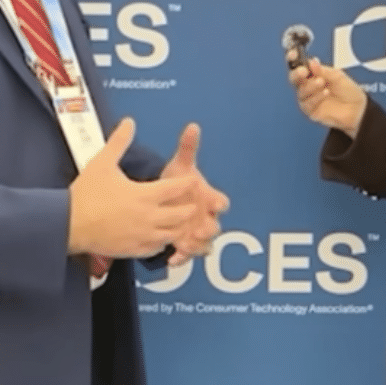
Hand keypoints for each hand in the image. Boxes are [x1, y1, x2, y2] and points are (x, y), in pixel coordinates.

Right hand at [68, 118, 198, 258]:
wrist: (68, 225)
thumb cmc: (86, 194)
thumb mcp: (102, 162)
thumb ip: (119, 141)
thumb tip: (129, 122)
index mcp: (145, 195)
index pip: (176, 188)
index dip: (187, 183)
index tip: (192, 180)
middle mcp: (148, 217)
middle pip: (182, 215)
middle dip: (188, 208)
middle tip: (190, 203)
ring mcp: (142, 236)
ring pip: (172, 234)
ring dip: (177, 227)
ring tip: (178, 221)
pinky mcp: (133, 250)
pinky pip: (157, 249)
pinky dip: (161, 242)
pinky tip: (158, 237)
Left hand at [160, 123, 229, 265]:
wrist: (164, 200)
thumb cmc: (177, 183)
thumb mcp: (180, 166)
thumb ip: (188, 148)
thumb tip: (192, 126)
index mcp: (209, 198)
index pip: (221, 201)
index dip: (219, 202)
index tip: (215, 202)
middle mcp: (206, 217)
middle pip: (215, 226)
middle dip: (209, 229)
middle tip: (201, 229)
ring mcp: (196, 233)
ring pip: (204, 244)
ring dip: (197, 246)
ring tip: (185, 245)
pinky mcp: (185, 245)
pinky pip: (186, 255)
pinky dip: (180, 258)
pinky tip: (170, 258)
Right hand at [286, 53, 367, 138]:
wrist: (358, 109)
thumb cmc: (348, 91)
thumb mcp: (338, 76)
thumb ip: (323, 70)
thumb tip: (312, 62)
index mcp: (313, 74)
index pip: (299, 65)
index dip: (293, 59)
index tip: (293, 54)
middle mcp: (308, 86)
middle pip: (294, 79)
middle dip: (297, 74)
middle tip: (304, 71)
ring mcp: (309, 98)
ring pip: (301, 91)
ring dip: (310, 86)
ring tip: (321, 82)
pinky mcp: (311, 111)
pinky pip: (307, 104)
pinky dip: (315, 97)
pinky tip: (325, 93)